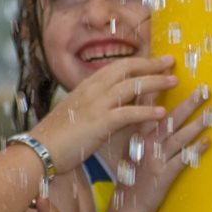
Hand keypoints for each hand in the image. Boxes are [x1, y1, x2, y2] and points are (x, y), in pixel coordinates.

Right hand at [31, 55, 177, 173]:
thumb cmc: (57, 136)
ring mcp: (95, 105)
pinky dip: (147, 111)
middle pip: (127, 69)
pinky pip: (128, 113)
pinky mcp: (99, 123)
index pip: (117, 66)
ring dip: (155, 82)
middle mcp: (92, 90)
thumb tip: (114, 103)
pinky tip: (162, 113)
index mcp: (87, 86)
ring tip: (173, 82)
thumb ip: (95, 104)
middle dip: (151, 64)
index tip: (156, 60)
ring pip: (131, 86)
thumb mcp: (77, 112)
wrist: (37, 150)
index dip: (139, 61)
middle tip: (171, 62)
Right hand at [106, 85, 211, 211]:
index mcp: (137, 133)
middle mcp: (146, 143)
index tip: (170, 68)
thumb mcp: (132, 146)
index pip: (148, 104)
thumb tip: (154, 108)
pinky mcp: (164, 174)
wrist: (127, 204)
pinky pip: (182, 160)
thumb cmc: (132, 173)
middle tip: (205, 89)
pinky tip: (208, 142)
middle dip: (188, 103)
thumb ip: (141, 127)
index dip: (159, 86)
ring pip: (179, 137)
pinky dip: (195, 150)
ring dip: (197, 124)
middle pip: (170, 118)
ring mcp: (156, 158)